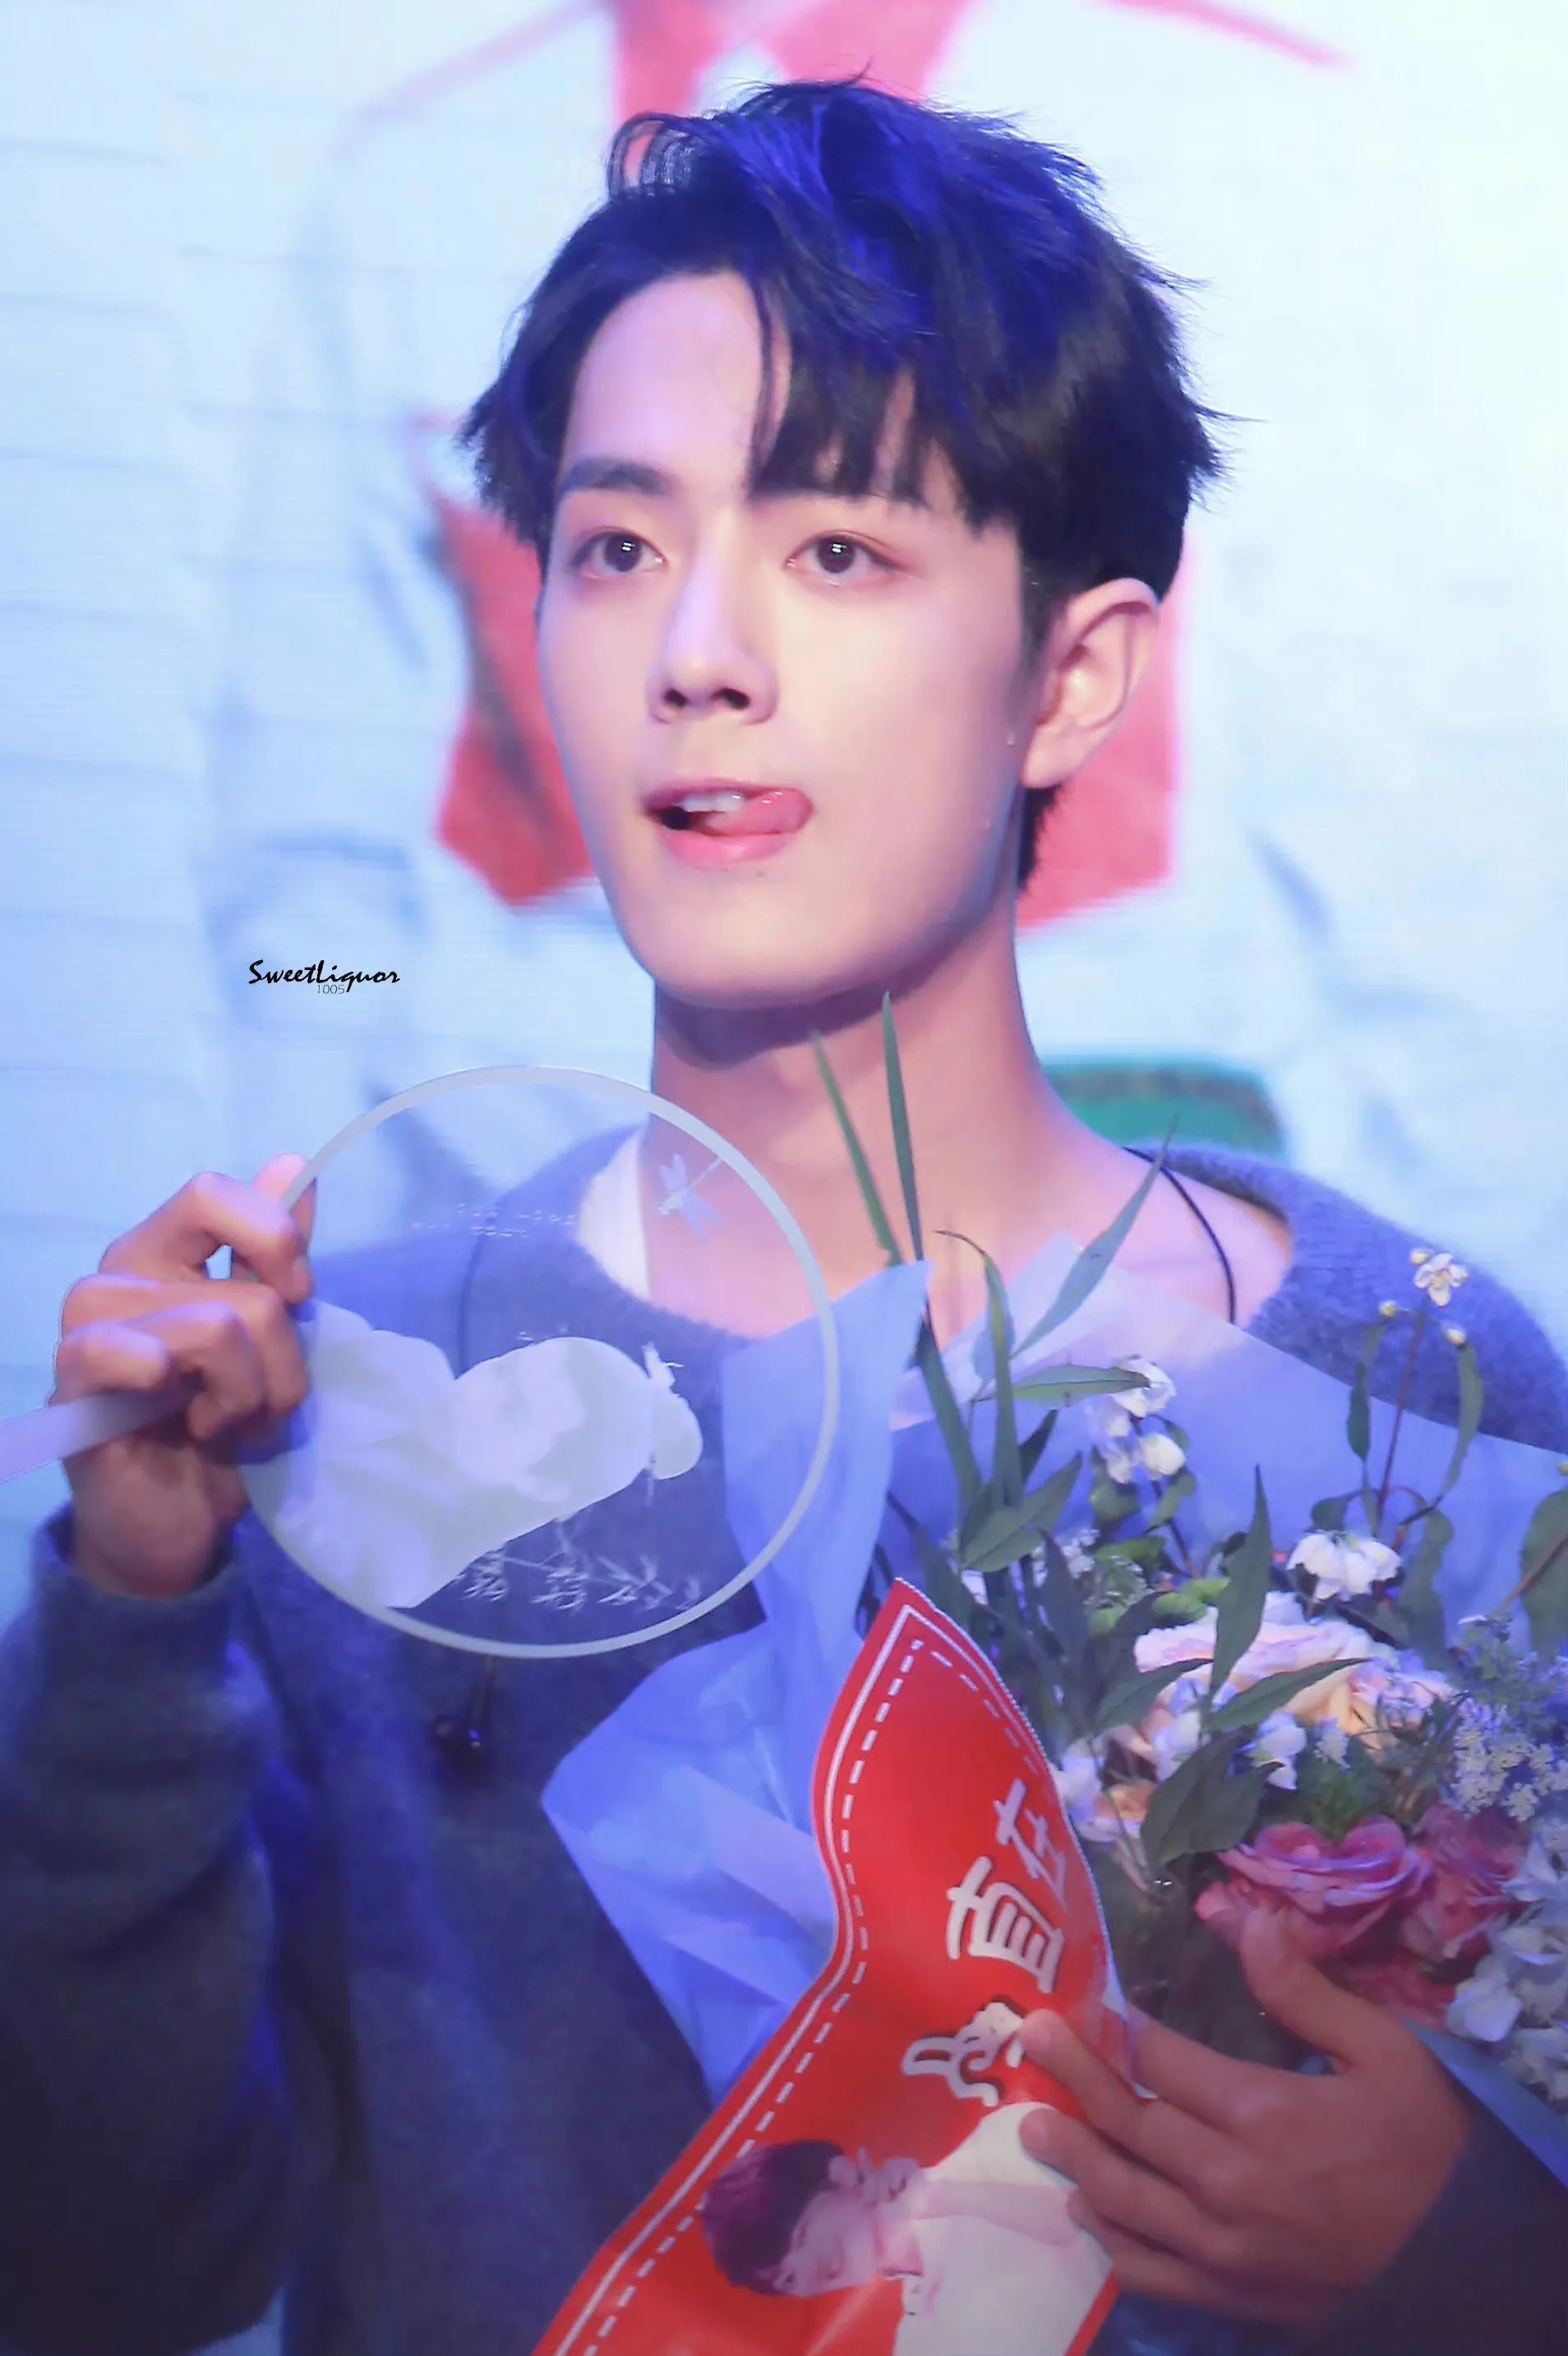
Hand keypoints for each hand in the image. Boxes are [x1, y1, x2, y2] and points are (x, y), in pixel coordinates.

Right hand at [53, 1157, 314, 1600]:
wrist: (177, 1521)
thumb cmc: (218, 1423)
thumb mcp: (266, 1338)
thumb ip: (271, 1255)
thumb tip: (293, 1166)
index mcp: (160, 1252)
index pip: (211, 1192)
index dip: (273, 1241)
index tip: (300, 1299)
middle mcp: (117, 1277)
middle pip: (245, 1287)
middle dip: (283, 1359)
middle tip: (263, 1400)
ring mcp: (89, 1329)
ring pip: (217, 1326)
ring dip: (250, 1395)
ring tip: (228, 1424)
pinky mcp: (74, 1386)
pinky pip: (137, 1355)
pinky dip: (189, 1395)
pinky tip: (188, 1426)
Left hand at [1017, 1910, 1469, 2328]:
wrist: (1461, 2257)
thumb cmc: (1423, 2142)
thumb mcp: (1382, 2051)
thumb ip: (1304, 1990)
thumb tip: (1249, 1918)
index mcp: (1262, 2113)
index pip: (1162, 2062)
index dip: (1125, 2030)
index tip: (1095, 2006)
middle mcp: (1226, 2182)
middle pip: (1128, 2122)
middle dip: (1073, 2074)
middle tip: (1030, 2038)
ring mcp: (1223, 2247)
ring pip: (1123, 2197)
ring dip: (1073, 2156)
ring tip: (1033, 2123)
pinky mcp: (1230, 2294)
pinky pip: (1150, 2270)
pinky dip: (1110, 2240)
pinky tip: (1086, 2208)